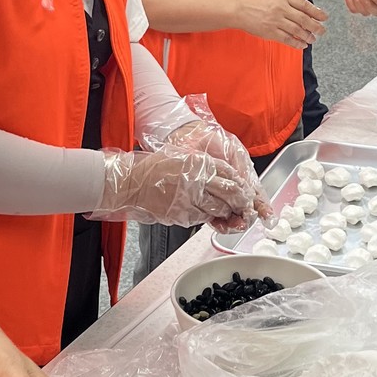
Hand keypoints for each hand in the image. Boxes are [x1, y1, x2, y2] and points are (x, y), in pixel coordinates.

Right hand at [92, 147, 252, 228]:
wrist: (132, 183)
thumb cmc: (154, 169)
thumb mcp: (184, 158)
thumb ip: (205, 166)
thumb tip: (227, 177)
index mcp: (200, 163)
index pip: (230, 174)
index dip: (241, 185)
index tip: (245, 191)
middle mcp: (197, 180)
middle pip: (231, 193)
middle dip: (241, 202)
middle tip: (244, 206)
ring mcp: (190, 198)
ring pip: (219, 209)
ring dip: (225, 212)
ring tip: (225, 212)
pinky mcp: (182, 214)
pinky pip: (202, 218)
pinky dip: (206, 217)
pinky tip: (202, 213)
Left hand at [167, 114, 272, 223]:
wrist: (189, 136)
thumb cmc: (212, 140)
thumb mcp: (234, 151)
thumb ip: (243, 170)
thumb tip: (251, 190)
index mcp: (242, 177)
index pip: (255, 196)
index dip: (262, 208)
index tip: (268, 218)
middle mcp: (231, 188)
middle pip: (243, 208)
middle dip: (246, 218)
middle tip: (246, 221)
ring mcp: (217, 194)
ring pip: (229, 214)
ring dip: (233, 222)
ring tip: (235, 224)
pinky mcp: (202, 199)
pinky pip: (211, 213)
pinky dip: (216, 220)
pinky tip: (219, 222)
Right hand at [235, 0, 327, 47]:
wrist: (239, 9)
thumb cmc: (256, 0)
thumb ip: (290, 0)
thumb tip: (307, 9)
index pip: (305, 5)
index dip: (317, 12)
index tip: (324, 17)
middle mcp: (280, 8)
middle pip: (304, 19)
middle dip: (316, 26)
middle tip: (322, 31)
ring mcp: (275, 21)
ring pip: (297, 30)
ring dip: (308, 36)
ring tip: (313, 39)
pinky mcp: (270, 32)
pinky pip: (288, 39)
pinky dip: (297, 43)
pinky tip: (303, 45)